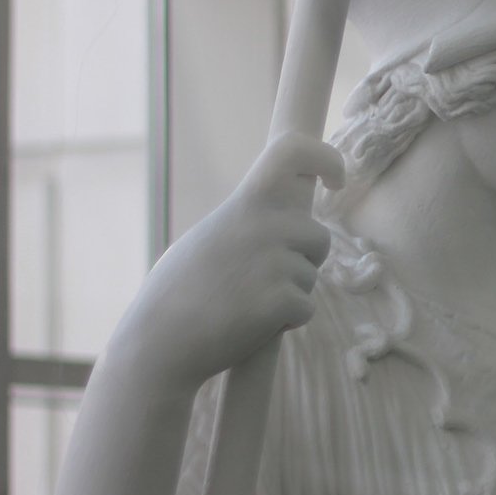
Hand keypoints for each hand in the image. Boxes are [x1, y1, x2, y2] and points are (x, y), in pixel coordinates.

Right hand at [103, 133, 344, 394]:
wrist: (159, 341)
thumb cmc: (177, 292)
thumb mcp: (209, 237)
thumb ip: (245, 221)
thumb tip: (282, 216)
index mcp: (244, 204)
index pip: (292, 153)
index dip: (326, 158)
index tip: (335, 180)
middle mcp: (263, 225)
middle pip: (319, 236)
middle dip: (305, 260)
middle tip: (268, 279)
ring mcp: (273, 262)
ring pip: (311, 276)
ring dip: (291, 293)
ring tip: (246, 302)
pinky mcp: (280, 300)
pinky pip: (306, 308)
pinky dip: (288, 320)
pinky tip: (252, 324)